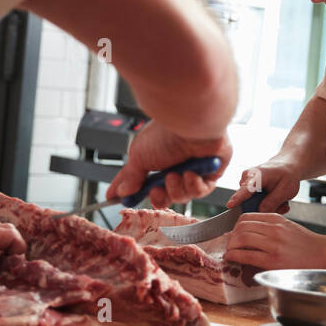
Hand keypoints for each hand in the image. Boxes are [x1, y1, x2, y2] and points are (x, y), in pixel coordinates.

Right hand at [108, 122, 230, 207]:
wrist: (191, 125)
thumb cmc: (166, 133)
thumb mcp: (139, 155)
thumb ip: (130, 176)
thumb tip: (121, 191)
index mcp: (155, 158)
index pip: (139, 180)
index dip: (129, 191)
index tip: (114, 199)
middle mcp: (173, 164)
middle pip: (163, 196)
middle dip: (159, 196)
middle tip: (157, 188)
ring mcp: (193, 169)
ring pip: (182, 196)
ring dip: (176, 188)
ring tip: (176, 174)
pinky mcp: (211, 172)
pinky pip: (201, 191)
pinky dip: (194, 185)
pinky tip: (192, 173)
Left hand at [223, 213, 325, 269]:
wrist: (324, 256)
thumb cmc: (306, 245)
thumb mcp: (288, 228)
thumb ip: (269, 227)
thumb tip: (247, 232)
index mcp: (277, 219)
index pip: (247, 217)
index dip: (235, 226)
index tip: (234, 235)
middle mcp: (275, 229)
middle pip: (241, 227)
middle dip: (231, 237)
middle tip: (230, 245)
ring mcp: (274, 245)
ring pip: (241, 238)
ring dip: (231, 246)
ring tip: (230, 252)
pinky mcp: (273, 260)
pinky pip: (246, 255)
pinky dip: (234, 256)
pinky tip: (232, 258)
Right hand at [225, 162, 300, 213]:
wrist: (287, 165)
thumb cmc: (287, 175)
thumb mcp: (286, 190)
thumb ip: (272, 202)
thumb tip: (259, 212)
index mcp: (258, 175)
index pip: (246, 189)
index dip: (238, 198)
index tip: (230, 205)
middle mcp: (247, 177)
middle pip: (248, 202)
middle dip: (265, 208)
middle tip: (281, 206)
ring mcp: (245, 182)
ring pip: (252, 204)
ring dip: (267, 206)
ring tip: (280, 201)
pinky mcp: (246, 187)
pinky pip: (253, 202)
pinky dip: (266, 203)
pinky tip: (275, 199)